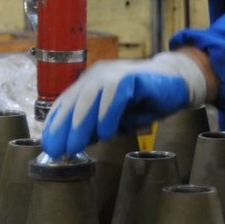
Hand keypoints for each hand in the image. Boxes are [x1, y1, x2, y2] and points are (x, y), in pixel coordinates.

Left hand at [41, 51, 207, 157]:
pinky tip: (107, 132)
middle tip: (58, 150)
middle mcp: (97, 75)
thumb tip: (73, 144)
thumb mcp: (114, 120)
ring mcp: (113, 73)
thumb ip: (95, 128)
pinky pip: (115, 93)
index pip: (65, 103)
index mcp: (89, 84)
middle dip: (63, 127)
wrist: (175, 83)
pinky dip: (108, 113)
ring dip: (82, 123)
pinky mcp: (132, 76)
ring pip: (90, 96)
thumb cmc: (143, 103)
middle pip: (74, 100)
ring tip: (76, 145)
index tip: (49, 146)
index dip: (55, 124)